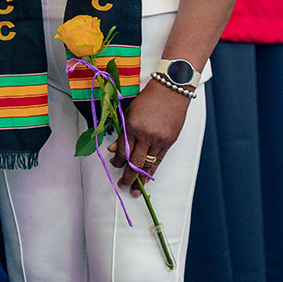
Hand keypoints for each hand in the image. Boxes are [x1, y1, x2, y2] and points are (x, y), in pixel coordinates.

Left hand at [108, 80, 189, 196]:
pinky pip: (159, 160)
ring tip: (136, 189)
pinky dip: (152, 170)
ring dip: (140, 179)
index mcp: (131, 126)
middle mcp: (144, 135)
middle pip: (134, 162)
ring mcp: (158, 139)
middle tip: (122, 185)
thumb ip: (122, 132)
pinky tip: (148, 178)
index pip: (122, 150)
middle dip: (127, 176)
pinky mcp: (169, 142)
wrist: (170, 91)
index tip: (114, 164)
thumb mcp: (128, 112)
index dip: (117, 160)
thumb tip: (112, 149)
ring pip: (147, 164)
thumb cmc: (148, 99)